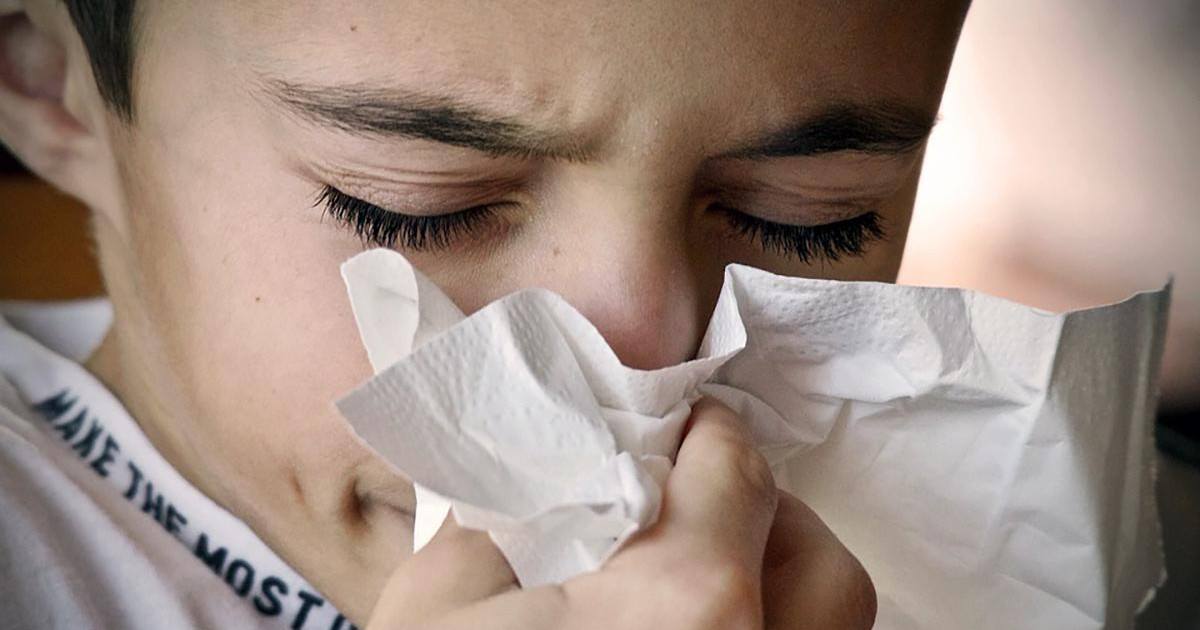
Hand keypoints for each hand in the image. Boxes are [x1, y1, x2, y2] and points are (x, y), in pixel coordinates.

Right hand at [367, 398, 875, 629]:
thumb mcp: (439, 604)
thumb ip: (506, 519)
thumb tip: (546, 486)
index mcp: (687, 601)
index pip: (739, 472)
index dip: (710, 433)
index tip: (687, 427)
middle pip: (819, 563)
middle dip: (769, 515)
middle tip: (702, 502)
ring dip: (782, 588)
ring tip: (703, 578)